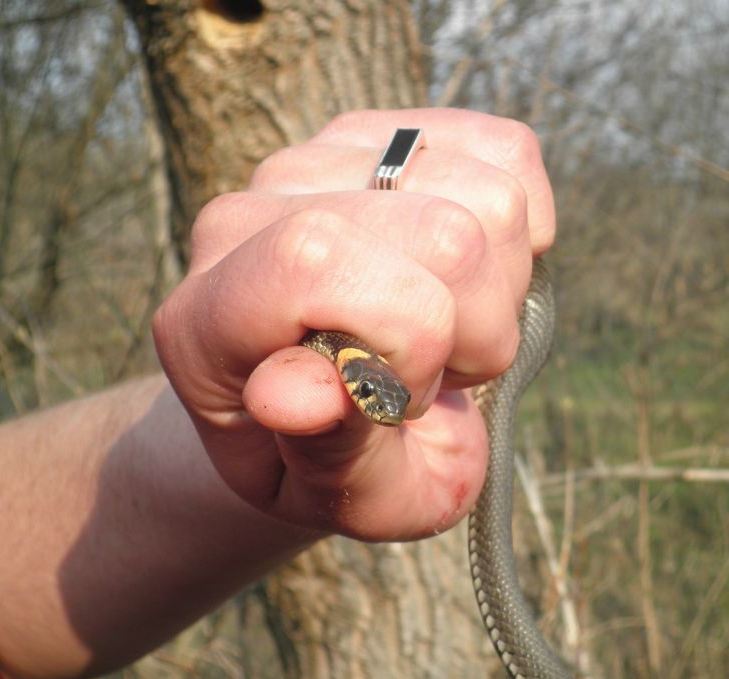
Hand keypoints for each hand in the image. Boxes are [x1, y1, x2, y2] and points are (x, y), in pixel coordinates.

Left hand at [153, 109, 555, 540]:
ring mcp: (318, 159)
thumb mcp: (346, 499)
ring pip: (492, 200)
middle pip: (444, 234)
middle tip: (423, 378)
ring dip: (496, 294)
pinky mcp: (391, 129)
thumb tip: (292, 393)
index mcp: (208, 321)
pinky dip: (520, 238)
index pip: (313, 259)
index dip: (404, 335)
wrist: (331, 407)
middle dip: (470, 334)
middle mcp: (248, 216)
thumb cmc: (339, 462)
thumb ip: (328, 454)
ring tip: (438, 332)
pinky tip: (465, 280)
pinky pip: (511, 156)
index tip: (402, 401)